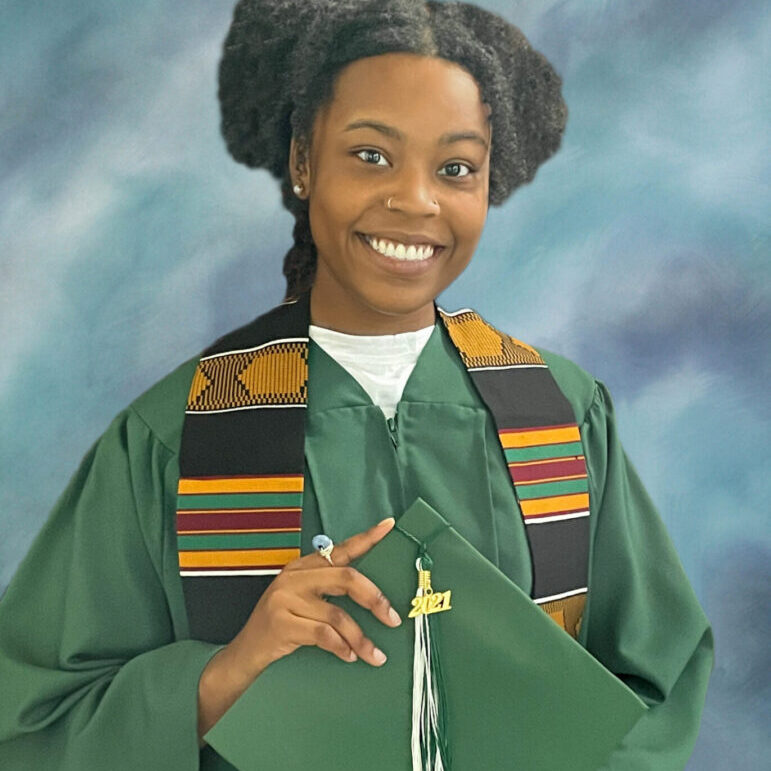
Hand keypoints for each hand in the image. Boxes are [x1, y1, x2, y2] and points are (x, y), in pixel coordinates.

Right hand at [232, 516, 400, 673]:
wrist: (246, 652)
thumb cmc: (283, 625)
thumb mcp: (303, 600)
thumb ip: (329, 591)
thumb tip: (374, 597)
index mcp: (304, 566)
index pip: (341, 549)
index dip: (367, 538)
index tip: (389, 526)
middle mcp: (295, 577)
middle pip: (346, 579)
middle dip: (375, 599)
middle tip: (393, 619)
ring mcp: (286, 599)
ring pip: (337, 614)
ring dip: (360, 638)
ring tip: (375, 655)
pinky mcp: (282, 623)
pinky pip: (323, 634)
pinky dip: (341, 647)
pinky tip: (349, 656)